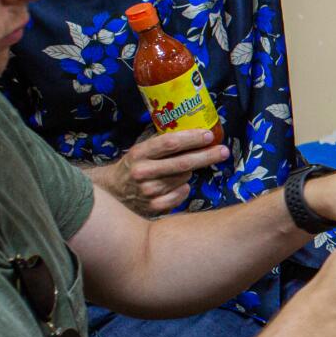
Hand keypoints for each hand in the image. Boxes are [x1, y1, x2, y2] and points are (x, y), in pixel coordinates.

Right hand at [93, 129, 230, 215]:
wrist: (112, 191)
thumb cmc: (134, 165)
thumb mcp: (142, 150)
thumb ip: (162, 142)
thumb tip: (194, 129)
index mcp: (139, 153)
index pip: (170, 143)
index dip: (191, 139)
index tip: (208, 135)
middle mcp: (142, 172)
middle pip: (182, 163)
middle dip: (206, 156)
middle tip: (223, 151)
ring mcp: (148, 191)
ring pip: (183, 178)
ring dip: (189, 172)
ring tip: (183, 169)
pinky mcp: (153, 207)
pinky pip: (181, 194)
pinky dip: (184, 188)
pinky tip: (178, 185)